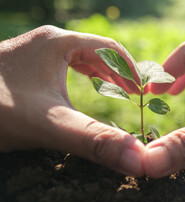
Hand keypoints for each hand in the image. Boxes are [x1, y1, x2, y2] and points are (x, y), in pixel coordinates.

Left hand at [0, 26, 144, 175]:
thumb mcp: (48, 125)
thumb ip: (94, 140)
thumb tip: (138, 159)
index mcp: (57, 43)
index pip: (111, 49)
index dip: (132, 72)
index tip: (145, 95)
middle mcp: (45, 42)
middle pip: (96, 51)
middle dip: (119, 74)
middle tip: (135, 98)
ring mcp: (31, 53)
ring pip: (79, 57)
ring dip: (101, 75)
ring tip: (118, 94)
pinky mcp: (22, 68)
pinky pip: (62, 66)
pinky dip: (80, 78)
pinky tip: (82, 92)